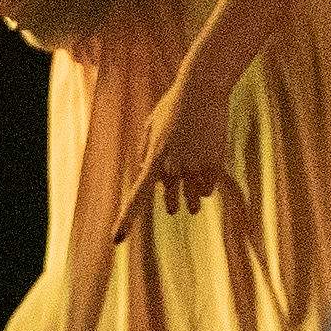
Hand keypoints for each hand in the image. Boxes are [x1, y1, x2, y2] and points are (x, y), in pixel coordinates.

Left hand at [111, 64, 232, 244]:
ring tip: (195, 190)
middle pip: (171, 201)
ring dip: (192, 198)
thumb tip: (146, 175)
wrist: (202, 89)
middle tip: (173, 205)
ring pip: (193, 198)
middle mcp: (173, 166)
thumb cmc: (174, 105)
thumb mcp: (151, 126)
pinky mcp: (214, 162)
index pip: (137, 197)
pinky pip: (208, 189)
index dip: (126, 220)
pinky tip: (206, 170)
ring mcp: (195, 165)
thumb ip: (144, 152)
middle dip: (172, 202)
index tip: (116, 241)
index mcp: (153, 157)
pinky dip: (206, 185)